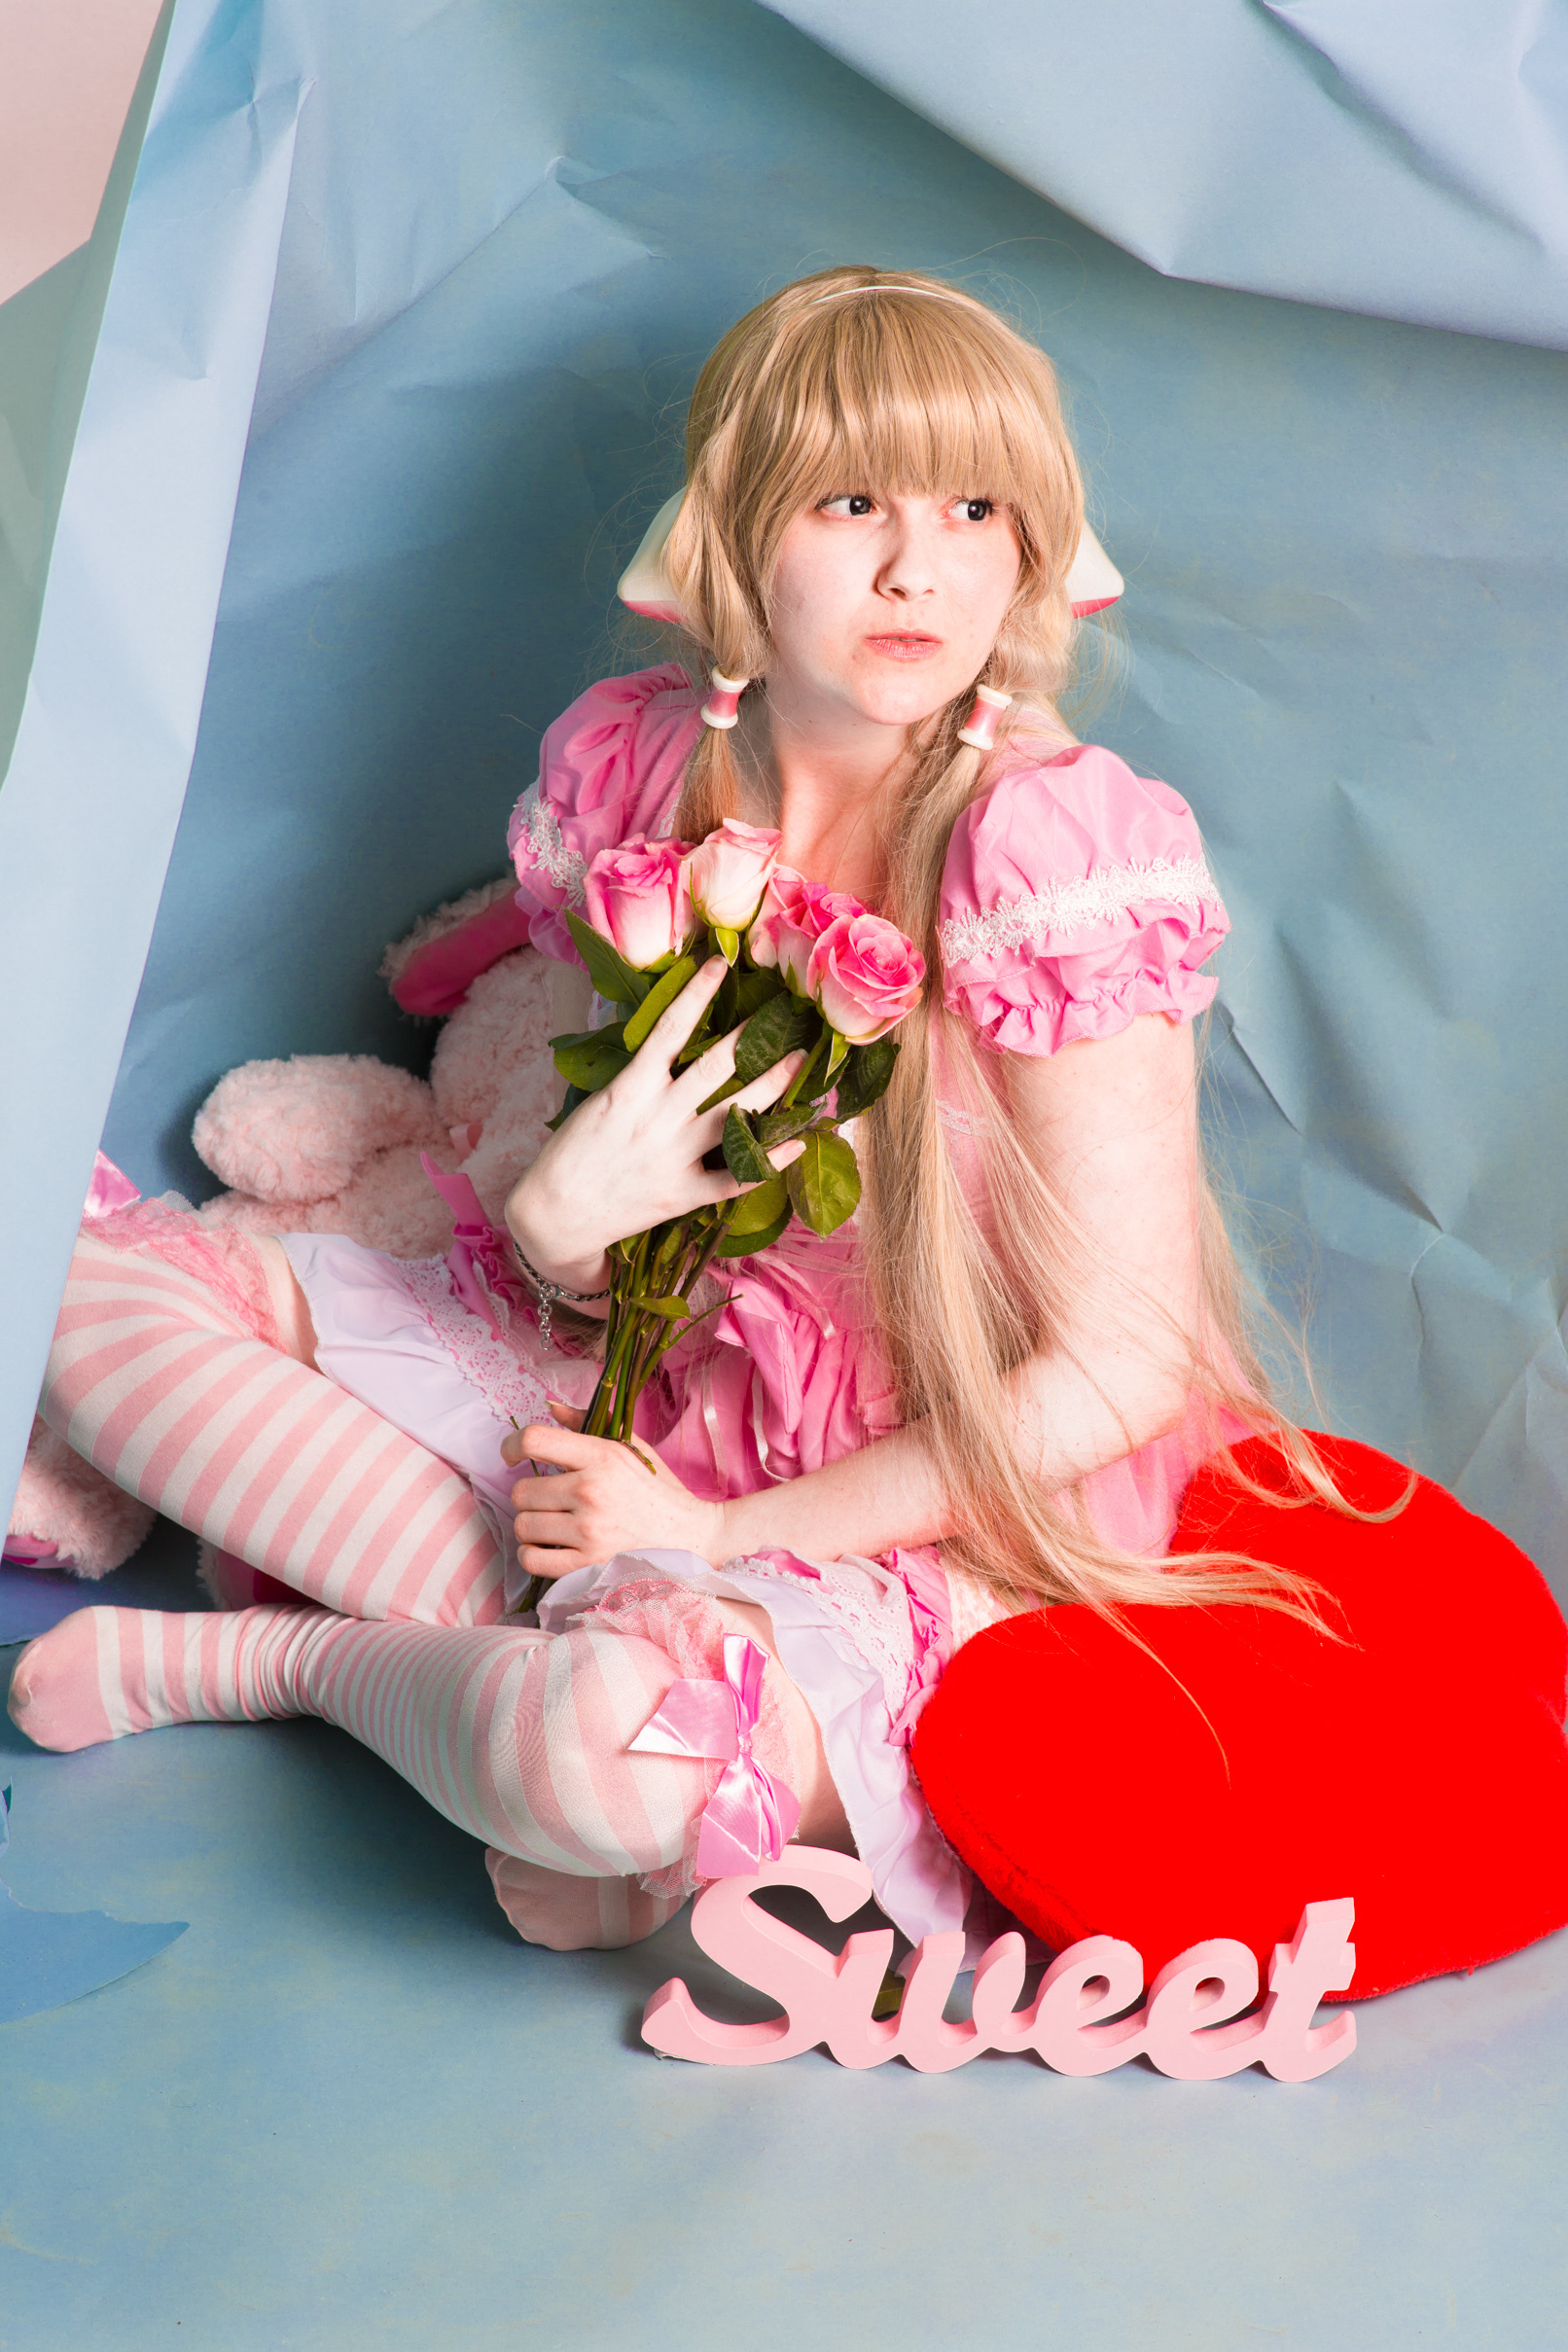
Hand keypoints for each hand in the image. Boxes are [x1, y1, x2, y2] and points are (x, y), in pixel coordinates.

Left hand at [503, 1404, 729, 1577]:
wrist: (692, 1537)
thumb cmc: (659, 1491)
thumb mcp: (632, 1449)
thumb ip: (588, 1424)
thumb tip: (550, 1406)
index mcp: (601, 1456)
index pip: (534, 1440)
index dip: (511, 1446)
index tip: (512, 1456)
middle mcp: (591, 1491)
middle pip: (521, 1491)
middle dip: (529, 1496)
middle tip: (548, 1500)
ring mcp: (588, 1530)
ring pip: (523, 1525)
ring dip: (530, 1526)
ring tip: (552, 1524)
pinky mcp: (587, 1565)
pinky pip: (531, 1559)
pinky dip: (532, 1554)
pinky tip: (548, 1548)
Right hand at [505, 957, 804, 1289]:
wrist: (555, 1216)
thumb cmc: (572, 1154)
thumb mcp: (599, 1102)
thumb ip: (638, 1078)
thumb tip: (671, 1044)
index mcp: (630, 1090)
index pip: (668, 1029)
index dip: (696, 993)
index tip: (718, 963)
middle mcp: (657, 1119)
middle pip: (714, 1068)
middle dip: (751, 1038)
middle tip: (783, 1015)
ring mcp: (673, 1158)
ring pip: (735, 1116)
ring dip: (772, 1087)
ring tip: (798, 1064)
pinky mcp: (683, 1194)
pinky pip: (737, 1176)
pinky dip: (770, 1161)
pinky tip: (797, 1143)